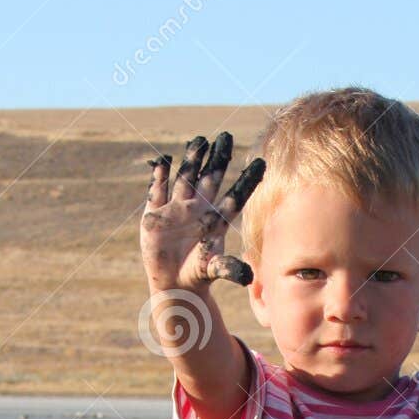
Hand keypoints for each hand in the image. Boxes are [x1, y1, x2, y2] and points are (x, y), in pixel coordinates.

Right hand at [139, 132, 265, 294]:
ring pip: (186, 177)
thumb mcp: (213, 270)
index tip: (262, 162)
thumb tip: (248, 277)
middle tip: (226, 137)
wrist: (173, 281)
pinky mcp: (156, 213)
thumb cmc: (197, 274)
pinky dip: (159, 174)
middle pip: (210, 178)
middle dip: (217, 158)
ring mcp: (177, 208)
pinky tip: (165, 159)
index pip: (235, 196)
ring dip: (192, 159)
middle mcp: (198, 209)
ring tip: (200, 140)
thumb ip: (229, 269)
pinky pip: (158, 189)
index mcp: (216, 220)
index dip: (247, 180)